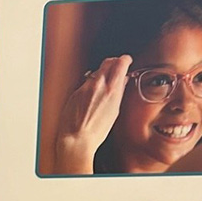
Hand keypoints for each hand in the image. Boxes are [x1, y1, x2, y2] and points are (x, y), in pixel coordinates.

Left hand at [54, 55, 131, 173]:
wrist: (76, 140)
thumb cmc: (96, 132)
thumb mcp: (114, 111)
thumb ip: (119, 92)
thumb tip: (123, 81)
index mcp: (111, 89)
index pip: (121, 62)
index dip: (125, 60)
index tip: (126, 61)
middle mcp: (98, 85)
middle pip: (108, 62)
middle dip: (114, 63)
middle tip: (116, 69)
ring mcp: (84, 88)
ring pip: (95, 73)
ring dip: (101, 76)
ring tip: (102, 89)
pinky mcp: (74, 93)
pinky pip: (85, 85)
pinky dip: (89, 88)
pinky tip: (90, 100)